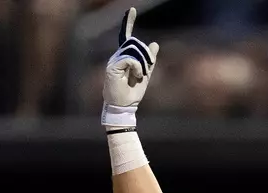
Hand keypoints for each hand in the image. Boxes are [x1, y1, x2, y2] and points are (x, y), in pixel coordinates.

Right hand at [102, 7, 158, 127]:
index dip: (128, 23)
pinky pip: (130, 59)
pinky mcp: (112, 67)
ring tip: (141, 75)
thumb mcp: (145, 74)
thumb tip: (155, 44)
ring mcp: (113, 62)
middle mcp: (116, 57)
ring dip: (142, 62)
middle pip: (133, 43)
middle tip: (148, 67)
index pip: (126, 37)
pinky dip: (137, 67)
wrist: (124, 108)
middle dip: (146, 53)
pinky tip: (136, 76)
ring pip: (132, 50)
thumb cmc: (133, 94)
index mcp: (124, 58)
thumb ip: (149, 60)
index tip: (132, 10)